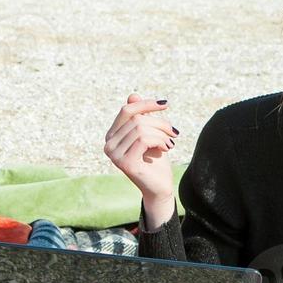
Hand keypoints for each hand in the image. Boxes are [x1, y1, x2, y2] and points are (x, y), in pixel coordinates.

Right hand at [103, 93, 177, 207]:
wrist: (160, 187)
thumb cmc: (155, 160)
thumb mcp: (150, 134)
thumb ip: (141, 116)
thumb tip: (133, 95)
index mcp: (112, 136)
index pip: (127, 110)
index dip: (146, 104)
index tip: (166, 104)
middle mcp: (108, 145)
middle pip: (136, 119)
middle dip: (160, 123)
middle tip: (174, 133)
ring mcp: (114, 155)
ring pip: (141, 129)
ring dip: (162, 133)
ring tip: (170, 143)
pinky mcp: (124, 163)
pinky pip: (144, 140)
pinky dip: (160, 141)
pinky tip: (167, 149)